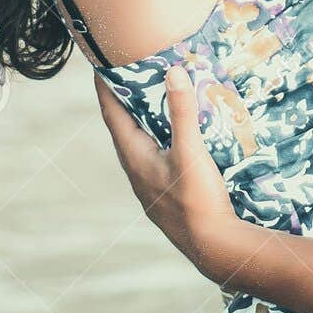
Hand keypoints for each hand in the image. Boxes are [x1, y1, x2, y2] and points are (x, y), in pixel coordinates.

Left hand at [94, 66, 237, 275]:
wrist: (213, 247)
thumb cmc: (197, 200)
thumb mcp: (191, 151)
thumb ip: (182, 112)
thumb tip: (173, 72)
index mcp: (134, 156)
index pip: (112, 113)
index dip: (105, 88)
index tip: (100, 65)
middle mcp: (135, 170)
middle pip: (123, 127)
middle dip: (125, 100)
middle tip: (131, 73)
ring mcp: (149, 184)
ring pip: (140, 143)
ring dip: (143, 121)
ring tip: (153, 100)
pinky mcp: (164, 193)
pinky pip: (154, 156)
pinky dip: (159, 138)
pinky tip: (175, 138)